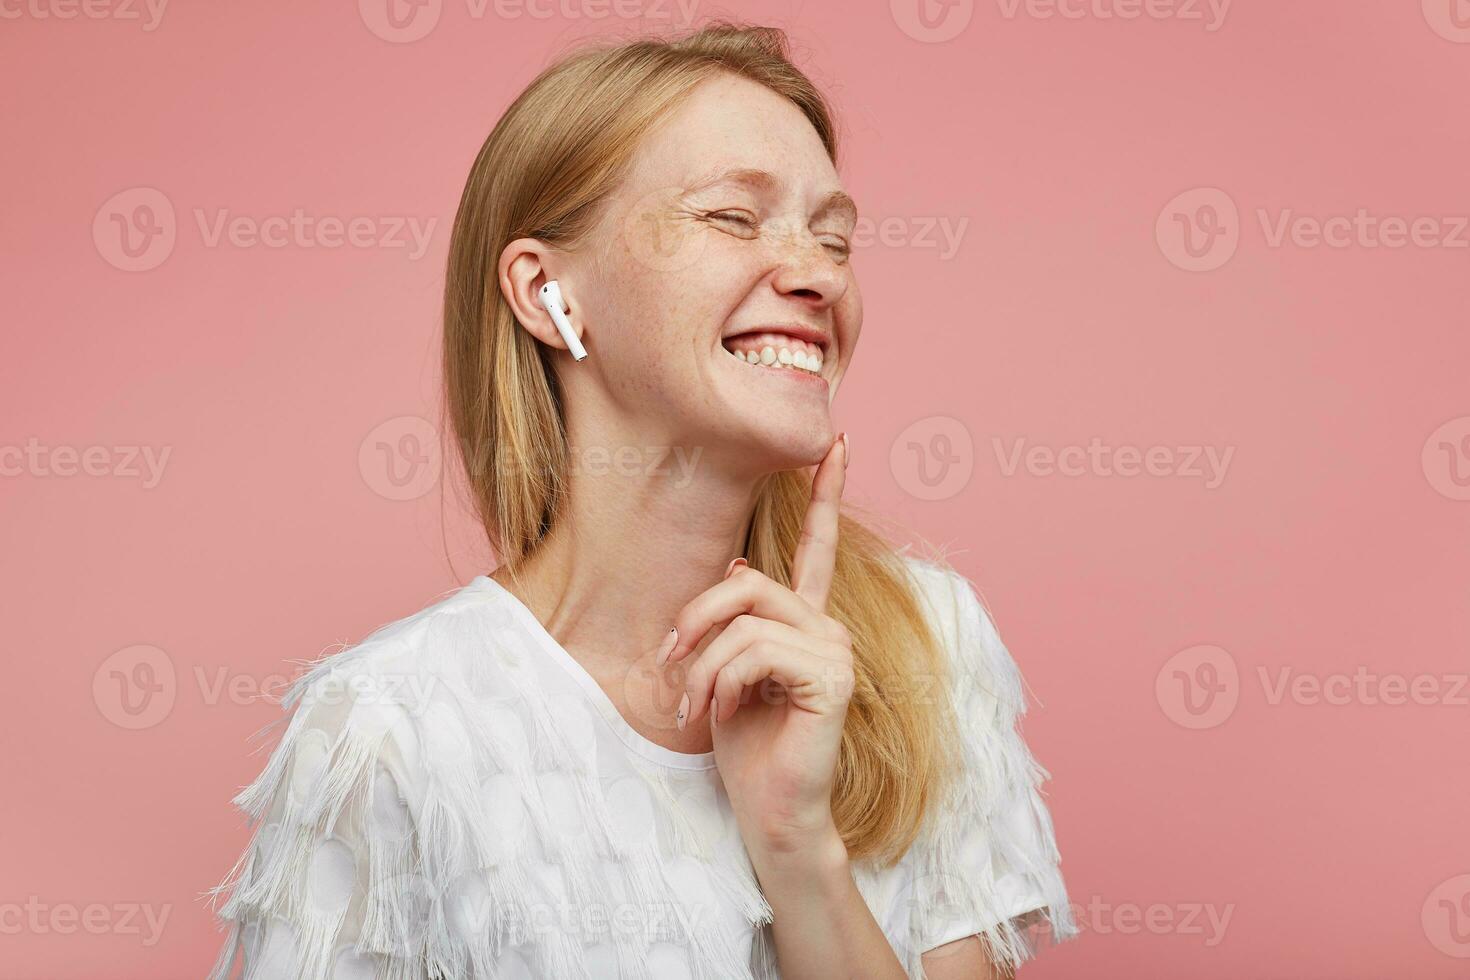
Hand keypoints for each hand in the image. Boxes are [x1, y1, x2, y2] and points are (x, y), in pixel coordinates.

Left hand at [660, 434, 854, 860]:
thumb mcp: (724, 675)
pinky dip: (724, 682)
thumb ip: (733, 624)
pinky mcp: (831, 675)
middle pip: (746, 583)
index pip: (817, 546)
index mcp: (803, 621)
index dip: (825, 493)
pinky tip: (728, 713)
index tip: (834, 442)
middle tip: (670, 664)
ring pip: (744, 619)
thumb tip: (738, 568)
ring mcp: (834, 648)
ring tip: (696, 706)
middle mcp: (825, 626)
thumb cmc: (746, 749)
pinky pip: (756, 651)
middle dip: (694, 621)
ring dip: (702, 667)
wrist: (770, 812)